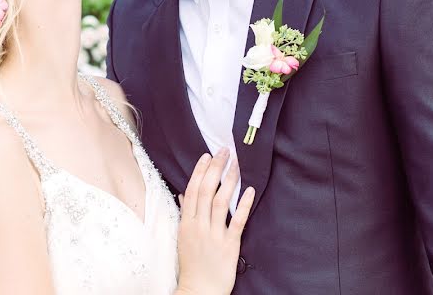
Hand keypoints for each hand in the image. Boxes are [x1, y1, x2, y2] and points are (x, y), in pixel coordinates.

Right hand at [175, 149, 254, 294]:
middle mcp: (199, 226)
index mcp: (186, 223)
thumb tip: (183, 195)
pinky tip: (250, 190)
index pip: (192, 190)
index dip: (200, 171)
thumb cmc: (191, 265)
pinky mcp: (229, 246)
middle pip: (207, 191)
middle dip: (216, 169)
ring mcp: (214, 235)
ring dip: (229, 181)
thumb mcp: (183, 238)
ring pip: (222, 202)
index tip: (207, 156)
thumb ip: (185, 215)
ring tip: (237, 164)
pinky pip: (237, 222)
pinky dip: (244, 205)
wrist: (199, 291)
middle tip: (224, 151)